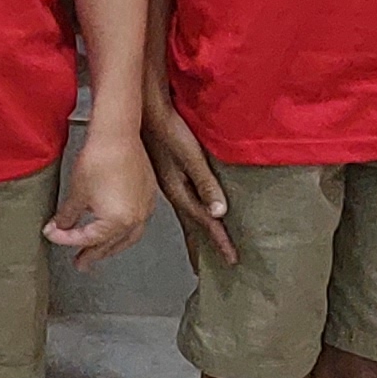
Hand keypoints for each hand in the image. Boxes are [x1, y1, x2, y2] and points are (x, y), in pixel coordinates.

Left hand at [48, 124, 154, 266]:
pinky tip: (116, 227)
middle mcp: (136, 219)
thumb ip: (67, 217)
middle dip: (93, 253)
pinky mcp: (148, 195)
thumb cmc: (99, 159)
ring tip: (98, 250)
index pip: (88, 239)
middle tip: (81, 262)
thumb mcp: (77, 193)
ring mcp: (145, 207)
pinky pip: (137, 221)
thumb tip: (58, 227)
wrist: (118, 134)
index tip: (54, 236)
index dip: (67, 239)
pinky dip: (124, 230)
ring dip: (111, 245)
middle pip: (111, 244)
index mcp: (118, 222)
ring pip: (128, 236)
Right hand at [142, 92, 235, 265]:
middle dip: (201, 246)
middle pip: (191, 225)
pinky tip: (191, 213)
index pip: (204, 222)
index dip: (219, 240)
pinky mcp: (168, 174)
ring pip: (186, 215)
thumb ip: (206, 184)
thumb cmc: (169, 130)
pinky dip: (190, 215)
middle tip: (208, 265)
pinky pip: (182, 202)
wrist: (146, 112)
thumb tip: (219, 213)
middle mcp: (173, 191)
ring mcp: (169, 183)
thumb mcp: (191, 158)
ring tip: (200, 248)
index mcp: (178, 191)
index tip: (230, 258)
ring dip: (195, 232)